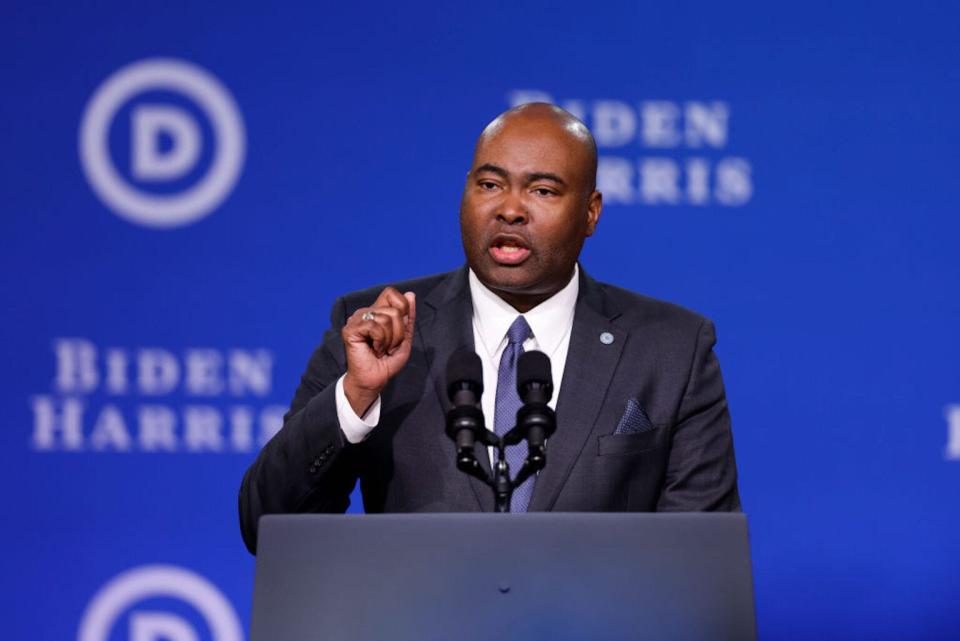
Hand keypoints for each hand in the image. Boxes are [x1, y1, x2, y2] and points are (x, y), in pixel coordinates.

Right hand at [341, 287, 416, 415]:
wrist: (375, 380)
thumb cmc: (387, 361)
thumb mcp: (405, 338)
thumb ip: (408, 317)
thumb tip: (411, 294)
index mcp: (377, 311)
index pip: (392, 293)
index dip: (402, 309)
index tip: (398, 331)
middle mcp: (365, 312)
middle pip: (394, 310)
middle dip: (398, 333)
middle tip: (388, 346)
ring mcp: (356, 319)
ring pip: (386, 319)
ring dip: (390, 340)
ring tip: (381, 349)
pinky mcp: (350, 329)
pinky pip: (375, 327)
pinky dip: (380, 342)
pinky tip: (374, 350)